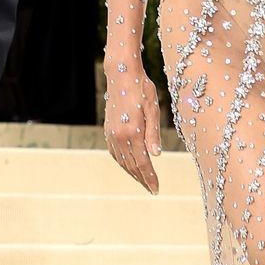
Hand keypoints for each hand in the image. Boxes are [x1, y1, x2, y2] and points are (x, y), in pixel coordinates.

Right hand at [105, 61, 161, 193]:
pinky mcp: (108, 130)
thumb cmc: (142, 89)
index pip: (143, 162)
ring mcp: (111, 134)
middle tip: (152, 189)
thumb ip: (153, 134)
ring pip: (122, 161)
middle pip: (132, 165)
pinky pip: (115, 153)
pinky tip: (129, 166)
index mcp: (132, 132)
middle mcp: (119, 136)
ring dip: (132, 173)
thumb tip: (156, 155)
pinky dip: (123, 162)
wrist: (121, 75)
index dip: (150, 177)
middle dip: (142, 179)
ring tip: (143, 181)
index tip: (156, 189)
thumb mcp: (153, 109)